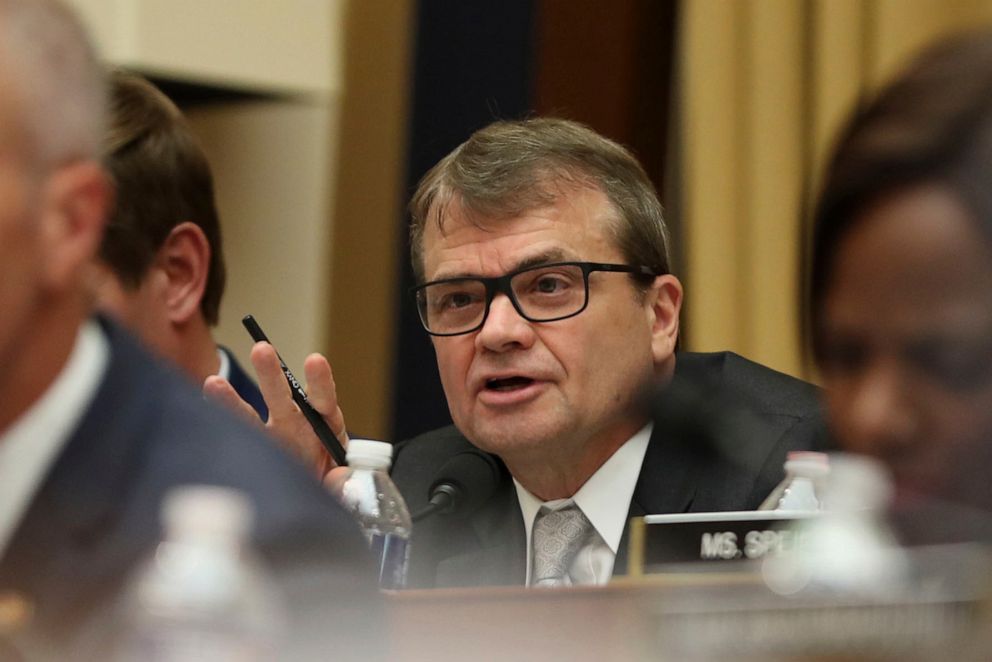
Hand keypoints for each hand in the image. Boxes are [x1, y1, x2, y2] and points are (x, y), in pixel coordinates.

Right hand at [203, 341, 346, 478]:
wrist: (312, 502)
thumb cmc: (333, 486)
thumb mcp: (348, 488)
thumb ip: (345, 483)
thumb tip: (338, 476)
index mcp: (326, 428)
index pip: (323, 401)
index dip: (319, 382)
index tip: (314, 360)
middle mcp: (297, 426)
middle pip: (284, 398)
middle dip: (272, 375)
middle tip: (261, 349)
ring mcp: (272, 437)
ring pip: (251, 415)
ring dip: (232, 399)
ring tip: (214, 382)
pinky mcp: (254, 451)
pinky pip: (237, 435)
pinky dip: (220, 422)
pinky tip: (202, 413)